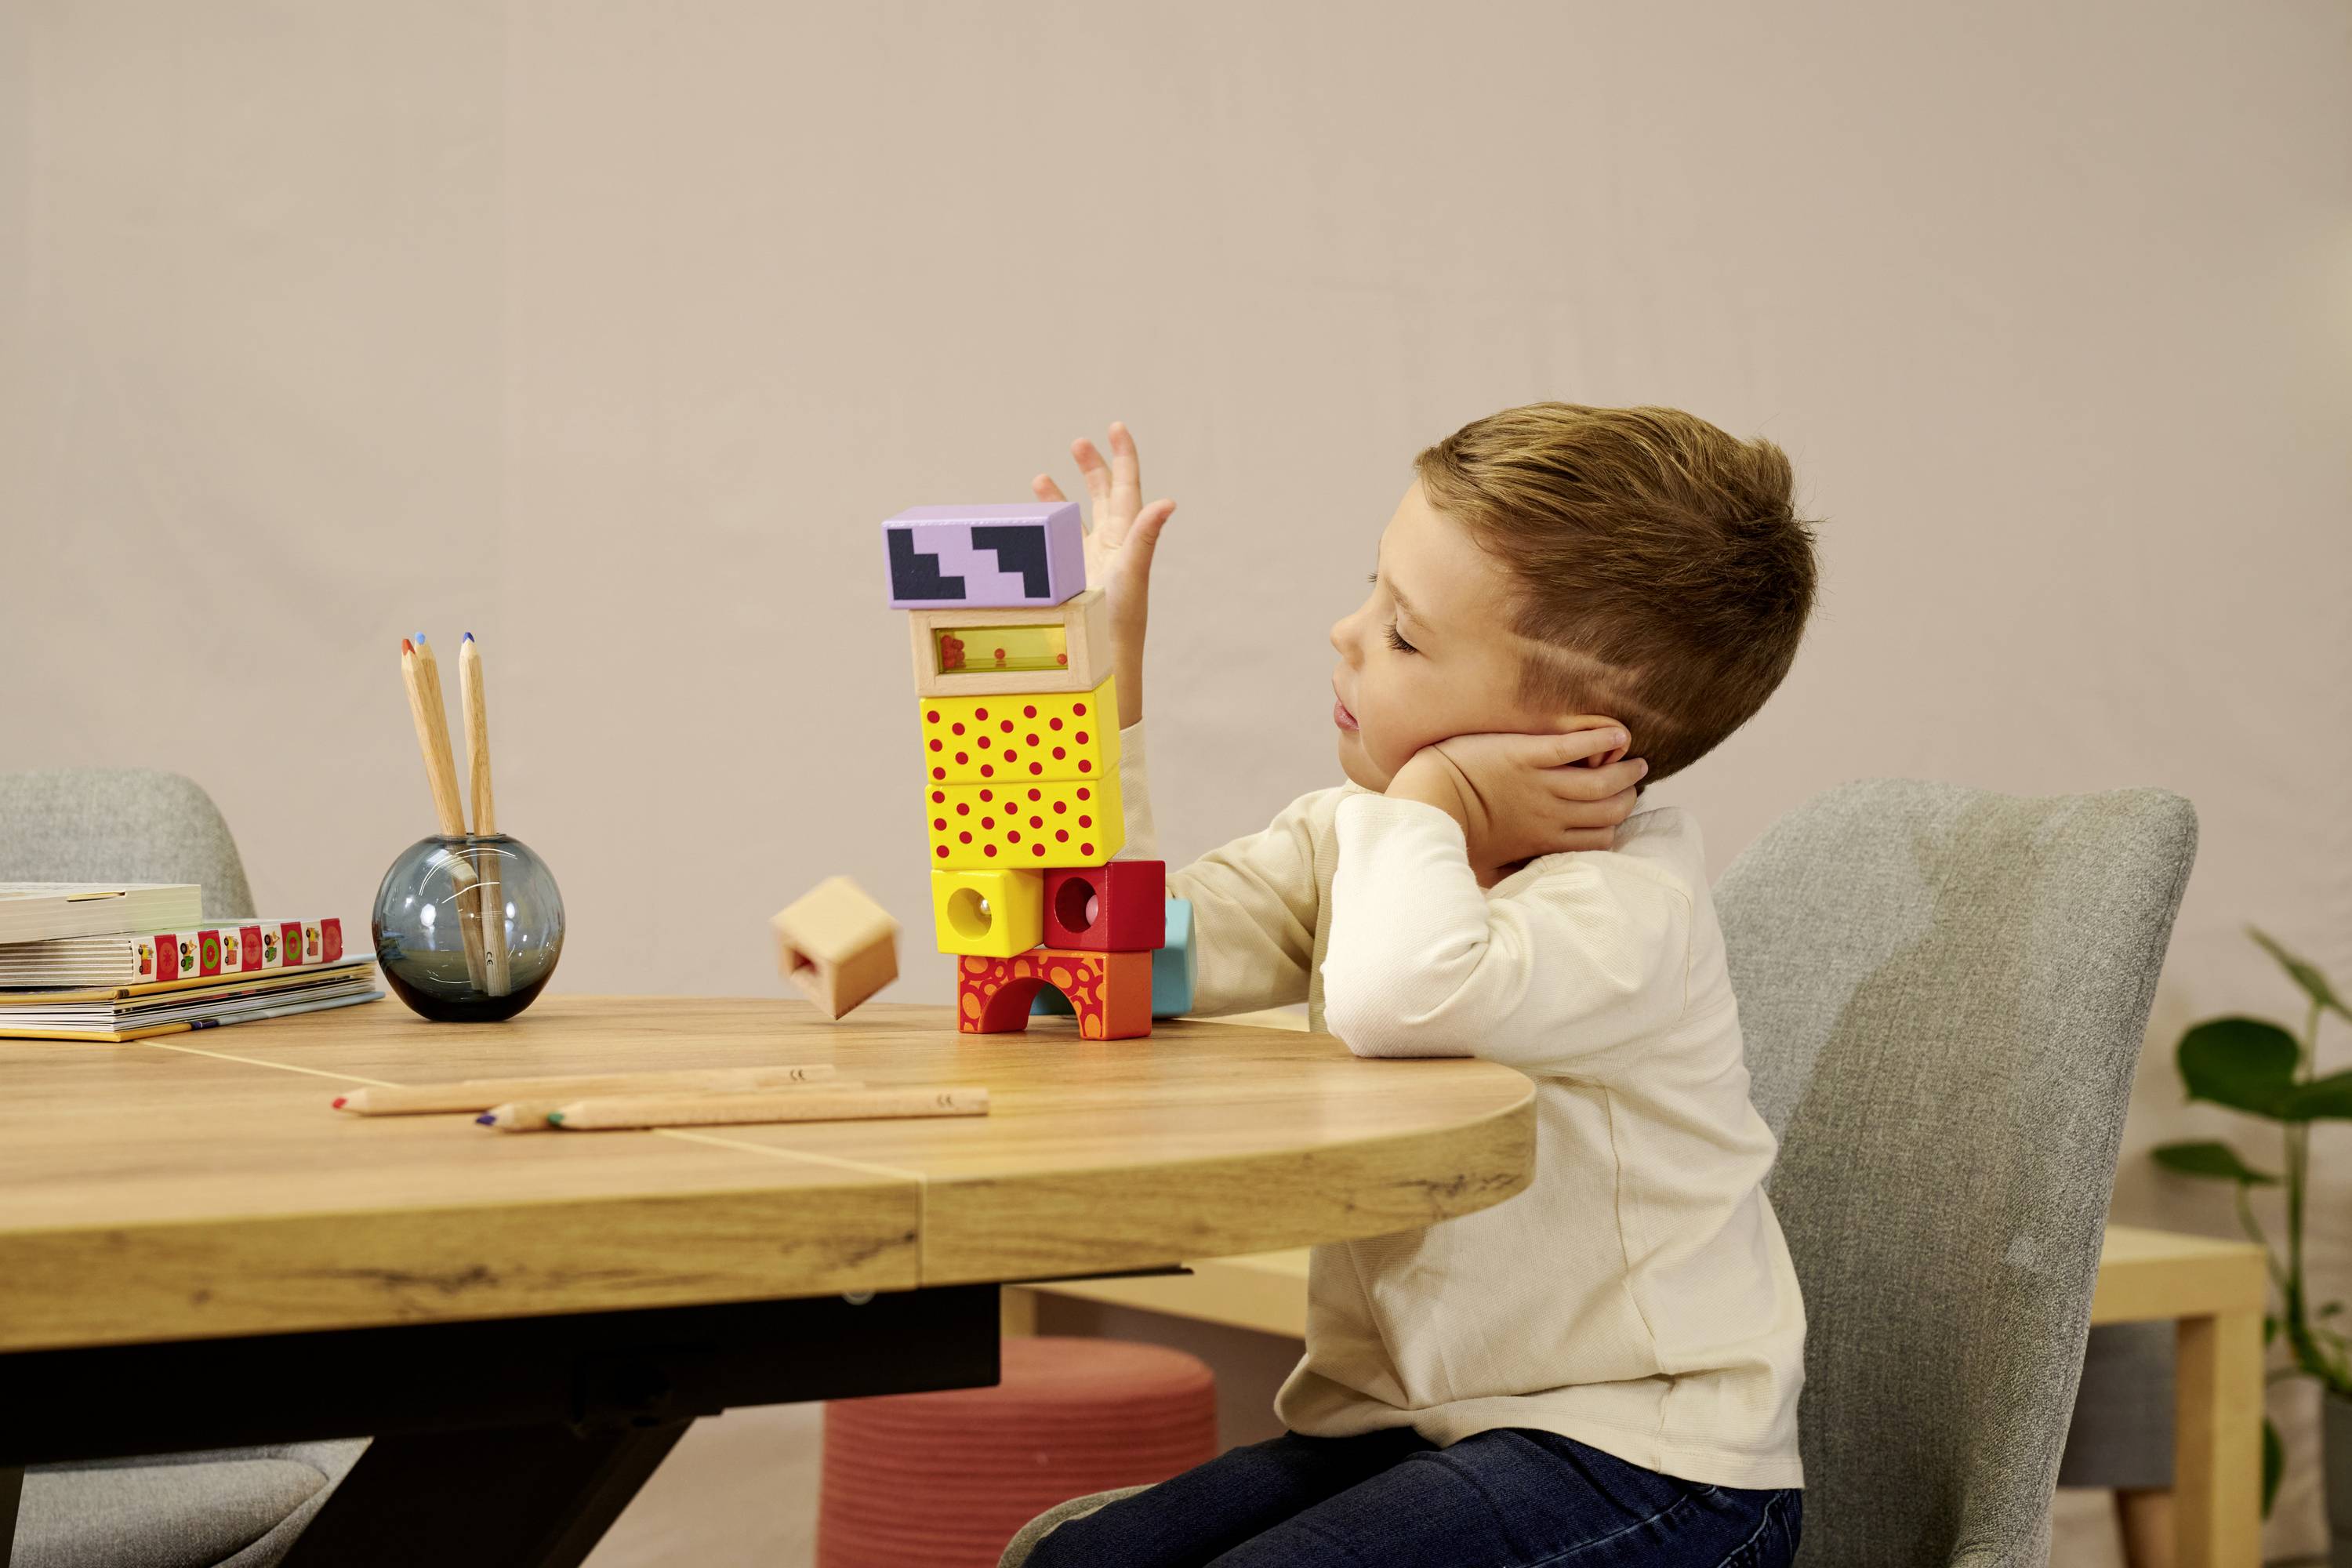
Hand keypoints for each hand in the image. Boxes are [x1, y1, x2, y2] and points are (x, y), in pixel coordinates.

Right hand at [1032, 421, 1174, 728]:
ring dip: (1061, 497)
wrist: (1103, 661)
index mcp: (1127, 536)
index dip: (1123, 455)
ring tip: (1041, 478)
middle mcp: (1110, 544)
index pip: (1127, 486)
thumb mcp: (1132, 571)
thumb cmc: (1120, 619)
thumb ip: (1146, 534)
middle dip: (1092, 467)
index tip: (1116, 427)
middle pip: (1103, 495)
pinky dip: (1044, 528)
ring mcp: (1089, 560)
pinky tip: (1029, 522)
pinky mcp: (1070, 578)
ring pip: (1076, 519)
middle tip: (1078, 443)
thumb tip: (1168, 501)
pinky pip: (1057, 544)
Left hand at [1387, 721, 1648, 872]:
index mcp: (1543, 842)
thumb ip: (1512, 875)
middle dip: (1627, 798)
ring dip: (1625, 772)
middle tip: (1633, 783)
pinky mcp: (1528, 755)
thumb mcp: (1487, 868)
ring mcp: (1541, 784)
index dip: (1613, 827)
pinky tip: (1618, 736)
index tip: (1616, 815)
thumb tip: (1520, 893)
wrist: (1427, 800)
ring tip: (1635, 762)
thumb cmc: (1452, 835)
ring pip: (1602, 783)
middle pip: (1609, 811)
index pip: (1600, 840)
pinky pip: (1577, 749)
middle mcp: (1550, 815)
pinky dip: (1603, 742)